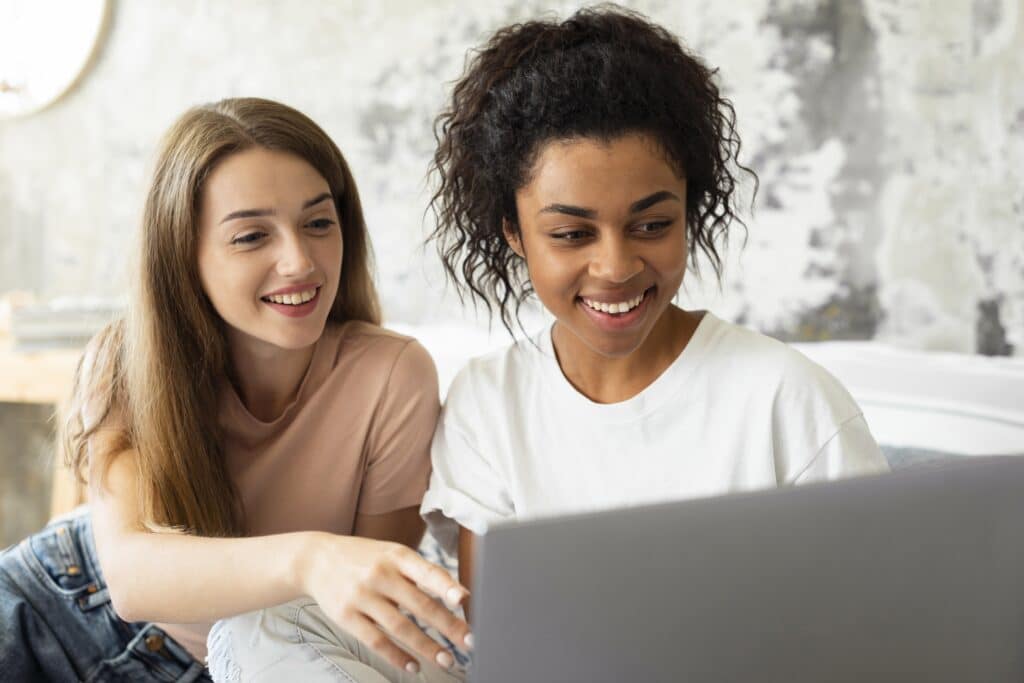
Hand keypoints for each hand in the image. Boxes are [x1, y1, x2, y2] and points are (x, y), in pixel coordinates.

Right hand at [298, 532, 472, 672]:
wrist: (316, 559)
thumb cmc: (364, 558)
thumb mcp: (391, 553)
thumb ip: (421, 572)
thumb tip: (459, 595)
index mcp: (396, 555)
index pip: (426, 571)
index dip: (446, 585)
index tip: (463, 599)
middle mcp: (380, 574)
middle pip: (420, 605)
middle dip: (448, 626)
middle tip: (469, 642)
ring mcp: (362, 596)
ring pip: (401, 627)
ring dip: (427, 647)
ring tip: (447, 659)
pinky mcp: (346, 616)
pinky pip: (376, 641)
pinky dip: (397, 656)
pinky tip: (414, 666)